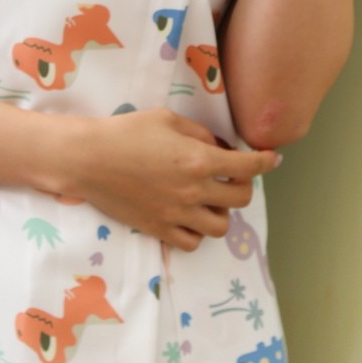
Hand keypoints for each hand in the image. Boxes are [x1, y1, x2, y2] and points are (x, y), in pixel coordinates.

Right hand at [55, 108, 280, 250]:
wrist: (88, 159)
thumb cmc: (127, 132)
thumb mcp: (168, 120)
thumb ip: (201, 134)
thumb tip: (220, 147)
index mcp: (199, 160)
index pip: (249, 166)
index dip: (266, 161)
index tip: (272, 159)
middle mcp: (194, 191)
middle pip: (240, 198)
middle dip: (243, 184)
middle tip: (231, 176)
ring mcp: (177, 214)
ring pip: (221, 227)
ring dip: (222, 211)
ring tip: (209, 199)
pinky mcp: (159, 229)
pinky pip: (193, 242)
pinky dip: (198, 232)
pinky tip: (189, 216)